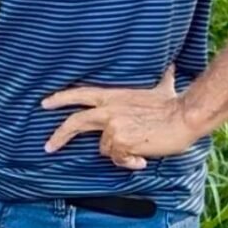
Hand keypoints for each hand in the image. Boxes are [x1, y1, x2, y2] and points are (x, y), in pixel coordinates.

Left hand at [42, 67, 197, 169]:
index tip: (44, 104)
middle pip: (75, 121)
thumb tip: (171, 65)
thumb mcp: (159, 85)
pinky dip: (129, 162)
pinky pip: (118, 159)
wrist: (183, 116)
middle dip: (59, 135)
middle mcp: (108, 109)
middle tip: (47, 146)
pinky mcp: (121, 141)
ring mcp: (113, 126)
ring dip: (119, 153)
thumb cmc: (173, 103)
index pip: (78, 94)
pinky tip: (142, 159)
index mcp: (112, 95)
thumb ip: (160, 77)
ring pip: (104, 148)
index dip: (60, 98)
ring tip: (139, 149)